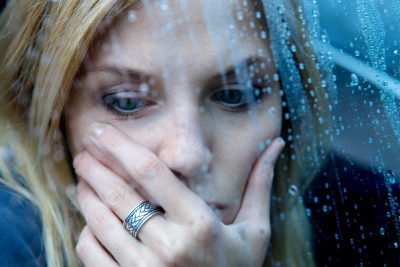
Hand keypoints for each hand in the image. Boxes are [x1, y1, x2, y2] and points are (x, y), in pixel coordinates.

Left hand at [74, 123, 284, 266]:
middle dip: (95, 166)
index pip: (152, 174)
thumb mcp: (255, 231)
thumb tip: (276, 144)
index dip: (122, 147)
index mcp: (200, 224)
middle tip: (84, 150)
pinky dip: (86, 231)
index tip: (102, 132)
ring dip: (86, 194)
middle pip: (119, 194)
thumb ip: (260, 185)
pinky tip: (92, 220)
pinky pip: (91, 252)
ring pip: (99, 221)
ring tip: (84, 178)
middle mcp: (169, 247)